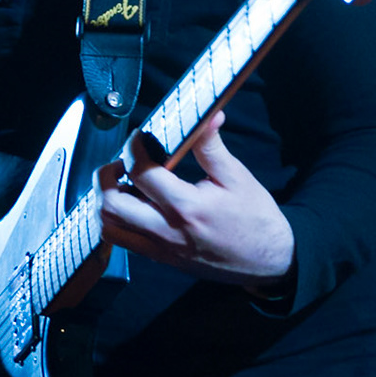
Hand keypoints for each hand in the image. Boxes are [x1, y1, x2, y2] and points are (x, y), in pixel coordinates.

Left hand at [98, 111, 295, 286]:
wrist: (269, 261)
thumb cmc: (256, 219)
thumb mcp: (237, 177)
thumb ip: (212, 147)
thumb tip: (207, 115)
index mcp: (186, 207)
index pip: (140, 173)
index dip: (133, 148)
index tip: (140, 137)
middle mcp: (166, 231)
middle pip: (111, 205)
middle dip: (105, 177)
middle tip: (121, 163)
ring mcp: (161, 249)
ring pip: (109, 228)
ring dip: (106, 202)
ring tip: (123, 185)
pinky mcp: (161, 259)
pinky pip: (122, 242)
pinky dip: (116, 221)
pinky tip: (133, 205)